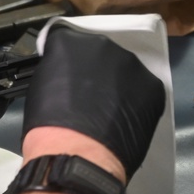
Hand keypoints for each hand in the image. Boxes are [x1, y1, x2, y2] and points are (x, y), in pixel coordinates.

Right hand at [22, 25, 164, 180]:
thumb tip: (67, 74)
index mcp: (70, 40)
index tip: (66, 73)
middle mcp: (103, 44)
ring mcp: (131, 65)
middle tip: (88, 94)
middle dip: (95, 69)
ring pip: (124, 70)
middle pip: (100, 52)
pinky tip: (124, 119)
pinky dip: (135, 101)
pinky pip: (143, 90)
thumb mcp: (41, 85)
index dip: (66, 59)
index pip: (67, 40)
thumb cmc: (49, 125)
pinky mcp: (153, 87)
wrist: (77, 153)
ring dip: (117, 84)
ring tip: (108, 110)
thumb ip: (57, 69)